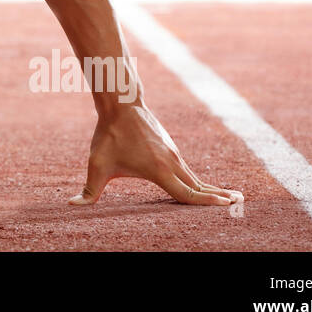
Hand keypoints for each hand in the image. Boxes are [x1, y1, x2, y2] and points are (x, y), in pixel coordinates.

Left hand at [69, 102, 242, 206]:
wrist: (121, 104)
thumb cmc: (108, 135)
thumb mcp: (96, 164)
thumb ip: (88, 190)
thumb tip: (70, 206)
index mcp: (159, 170)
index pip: (187, 193)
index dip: (207, 203)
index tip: (227, 207)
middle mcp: (172, 163)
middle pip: (199, 187)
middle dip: (219, 198)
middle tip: (240, 205)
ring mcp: (174, 155)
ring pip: (195, 178)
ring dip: (213, 189)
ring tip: (232, 198)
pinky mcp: (171, 149)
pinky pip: (188, 171)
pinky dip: (200, 181)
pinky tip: (206, 187)